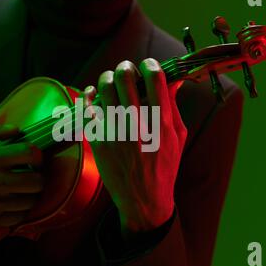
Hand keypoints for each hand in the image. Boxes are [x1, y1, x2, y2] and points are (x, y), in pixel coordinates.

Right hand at [0, 121, 42, 228]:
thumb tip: (16, 129)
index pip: (29, 153)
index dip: (37, 154)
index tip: (33, 157)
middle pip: (36, 181)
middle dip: (37, 176)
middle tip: (30, 174)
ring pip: (31, 200)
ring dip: (30, 194)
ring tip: (22, 188)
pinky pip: (20, 217)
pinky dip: (20, 209)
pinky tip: (13, 202)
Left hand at [88, 58, 186, 234]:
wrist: (144, 200)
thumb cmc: (164, 166)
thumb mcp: (178, 137)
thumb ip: (173, 106)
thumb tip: (173, 79)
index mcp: (162, 123)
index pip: (155, 79)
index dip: (150, 65)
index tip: (147, 66)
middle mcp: (138, 126)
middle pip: (125, 78)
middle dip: (125, 67)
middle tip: (125, 70)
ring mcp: (116, 134)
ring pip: (104, 88)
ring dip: (106, 78)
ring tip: (110, 81)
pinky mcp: (99, 142)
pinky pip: (87, 109)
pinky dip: (88, 97)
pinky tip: (92, 94)